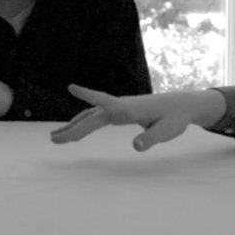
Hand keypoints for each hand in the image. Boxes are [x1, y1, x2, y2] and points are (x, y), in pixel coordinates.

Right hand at [50, 86, 226, 151]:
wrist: (180, 106)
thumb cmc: (175, 118)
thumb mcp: (167, 131)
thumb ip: (151, 138)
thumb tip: (136, 147)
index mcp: (129, 108)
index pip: (105, 101)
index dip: (88, 95)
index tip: (71, 87)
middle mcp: (120, 106)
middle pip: (91, 116)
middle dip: (72, 128)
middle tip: (54, 140)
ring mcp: (117, 109)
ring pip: (90, 116)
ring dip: (73, 126)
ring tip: (55, 137)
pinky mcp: (118, 113)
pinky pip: (95, 118)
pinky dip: (82, 124)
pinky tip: (74, 131)